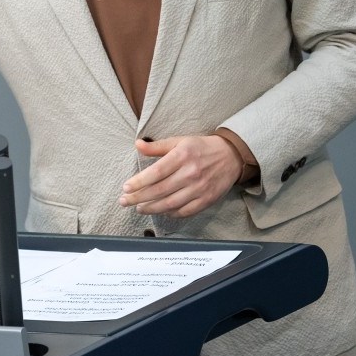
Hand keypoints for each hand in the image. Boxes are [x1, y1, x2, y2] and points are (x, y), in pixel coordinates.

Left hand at [118, 135, 241, 217]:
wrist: (231, 156)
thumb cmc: (201, 147)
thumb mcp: (179, 141)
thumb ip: (157, 146)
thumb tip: (137, 145)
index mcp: (182, 156)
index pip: (156, 172)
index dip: (139, 182)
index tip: (125, 188)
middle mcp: (190, 173)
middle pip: (160, 190)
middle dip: (139, 198)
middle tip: (124, 202)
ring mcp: (199, 188)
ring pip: (170, 203)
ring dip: (152, 208)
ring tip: (139, 208)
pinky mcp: (207, 199)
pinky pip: (185, 211)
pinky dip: (171, 214)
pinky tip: (161, 212)